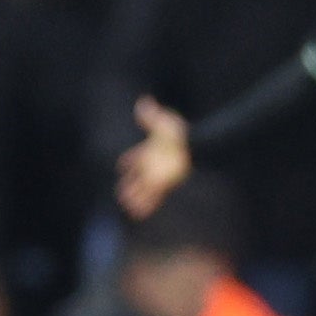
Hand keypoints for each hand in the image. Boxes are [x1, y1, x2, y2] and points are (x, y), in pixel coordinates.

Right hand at [116, 97, 192, 218]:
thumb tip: (144, 101)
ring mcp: (155, 177)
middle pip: (135, 177)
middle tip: (121, 193)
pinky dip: (146, 206)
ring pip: (141, 190)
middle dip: (127, 185)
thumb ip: (151, 116)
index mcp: (147, 152)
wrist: (195, 149)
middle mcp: (150, 166)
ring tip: (127, 207)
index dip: (128, 161)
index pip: (133, 158)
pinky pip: (152, 198)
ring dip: (134, 199)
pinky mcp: (163, 186)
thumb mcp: (164, 124)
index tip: (122, 165)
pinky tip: (140, 214)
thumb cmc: (181, 136)